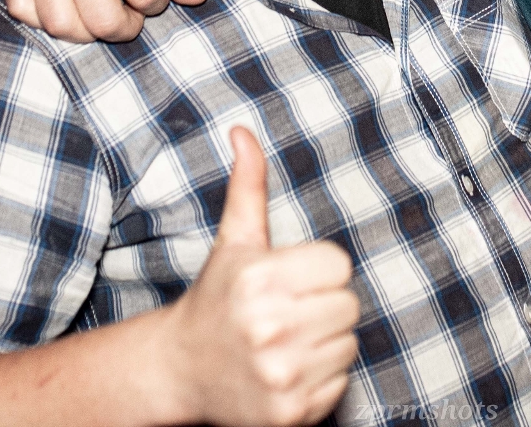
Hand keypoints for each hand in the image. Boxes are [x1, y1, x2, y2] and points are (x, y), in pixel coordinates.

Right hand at [3, 0, 203, 42]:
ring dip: (85, 30)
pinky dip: (43, 18)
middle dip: (125, 26)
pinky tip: (64, 3)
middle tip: (128, 12)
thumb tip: (196, 0)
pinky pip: (23, 11)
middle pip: (104, 23)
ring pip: (61, 26)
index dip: (156, 3)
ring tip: (97, 11)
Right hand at [161, 128, 357, 426]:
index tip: (291, 280)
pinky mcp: (289, 414)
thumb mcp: (233, 242)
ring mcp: (279, 375)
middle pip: (349, 306)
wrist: (181, 369)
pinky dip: (321, 379)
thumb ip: (248, 187)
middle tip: (290, 311)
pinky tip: (289, 370)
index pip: (339, 265)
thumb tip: (242, 131)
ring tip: (287, 340)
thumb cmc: (217, 298)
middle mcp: (269, 328)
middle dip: (324, 306)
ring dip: (325, 343)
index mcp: (260, 280)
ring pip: (347, 344)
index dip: (318, 271)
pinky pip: (340, 382)